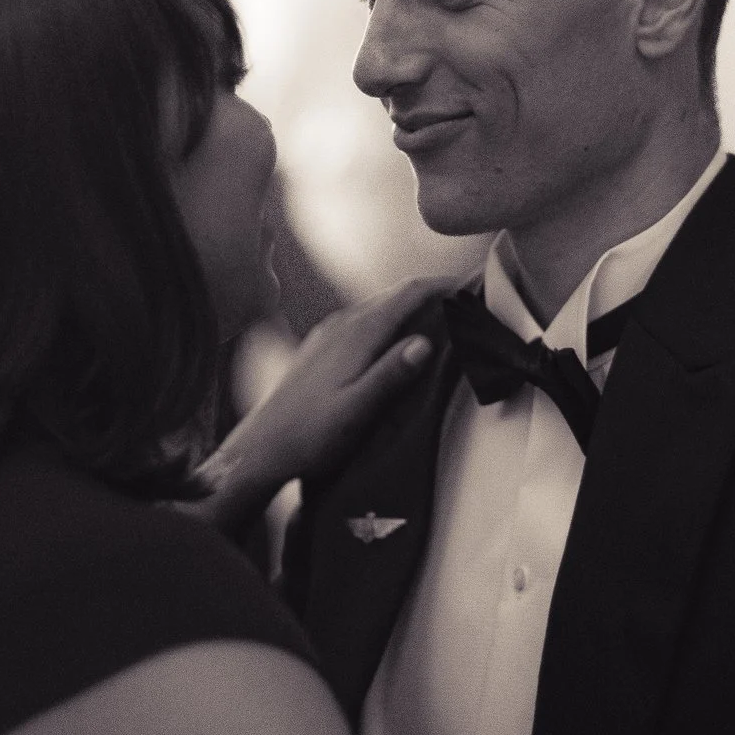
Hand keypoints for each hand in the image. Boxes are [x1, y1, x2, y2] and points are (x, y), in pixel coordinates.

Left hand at [192, 276, 450, 528]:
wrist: (261, 449)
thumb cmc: (310, 436)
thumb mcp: (357, 410)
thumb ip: (391, 374)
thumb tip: (426, 342)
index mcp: (357, 334)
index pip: (408, 293)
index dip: (442, 285)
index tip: (473, 284)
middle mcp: (341, 325)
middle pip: (394, 295)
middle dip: (430, 293)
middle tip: (465, 300)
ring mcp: (327, 334)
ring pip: (377, 307)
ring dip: (409, 307)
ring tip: (439, 316)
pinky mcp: (319, 348)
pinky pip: (362, 320)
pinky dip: (387, 320)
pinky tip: (393, 339)